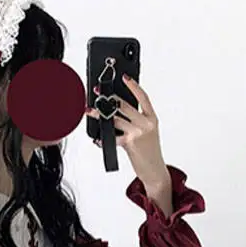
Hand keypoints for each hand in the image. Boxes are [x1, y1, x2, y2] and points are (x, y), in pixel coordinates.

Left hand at [86, 76, 170, 193]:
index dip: (133, 86)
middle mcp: (146, 123)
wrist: (155, 169)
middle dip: (109, 97)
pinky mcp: (130, 144)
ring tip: (90, 111)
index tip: (124, 76)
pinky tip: (97, 139)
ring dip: (100, 115)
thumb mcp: (147, 132)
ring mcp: (138, 133)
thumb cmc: (149, 150)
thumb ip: (135, 120)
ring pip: (115, 119)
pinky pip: (113, 138)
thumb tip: (115, 110)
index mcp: (152, 118)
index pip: (143, 97)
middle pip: (125, 105)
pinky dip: (103, 139)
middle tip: (98, 91)